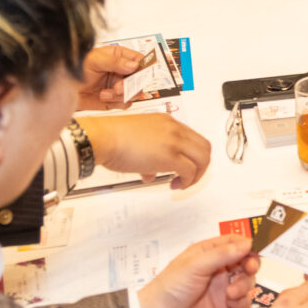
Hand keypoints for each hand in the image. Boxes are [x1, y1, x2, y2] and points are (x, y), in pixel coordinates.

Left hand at [78, 44, 146, 107]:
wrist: (64, 88)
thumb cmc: (75, 68)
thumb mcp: (95, 60)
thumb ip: (114, 62)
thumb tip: (133, 65)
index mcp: (120, 56)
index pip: (140, 60)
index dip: (142, 67)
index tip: (137, 73)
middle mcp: (122, 71)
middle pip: (141, 79)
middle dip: (131, 85)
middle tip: (118, 87)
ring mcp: (120, 86)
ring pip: (135, 93)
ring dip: (121, 95)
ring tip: (106, 93)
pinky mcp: (115, 100)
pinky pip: (126, 103)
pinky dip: (116, 102)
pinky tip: (103, 97)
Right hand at [79, 112, 212, 189]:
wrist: (103, 137)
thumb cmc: (112, 137)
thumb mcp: (136, 140)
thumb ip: (149, 153)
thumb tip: (151, 172)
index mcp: (167, 122)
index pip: (193, 138)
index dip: (192, 155)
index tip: (184, 166)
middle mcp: (174, 129)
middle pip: (204, 148)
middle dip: (200, 166)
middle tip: (188, 178)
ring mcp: (174, 141)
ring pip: (203, 158)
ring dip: (196, 175)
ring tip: (181, 184)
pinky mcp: (170, 156)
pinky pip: (190, 171)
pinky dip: (186, 181)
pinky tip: (174, 185)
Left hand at [136, 234, 259, 307]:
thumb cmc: (171, 287)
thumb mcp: (195, 265)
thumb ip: (222, 254)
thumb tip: (247, 243)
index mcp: (209, 252)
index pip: (235, 242)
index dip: (247, 245)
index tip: (254, 251)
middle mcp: (218, 269)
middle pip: (246, 261)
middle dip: (250, 265)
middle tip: (248, 269)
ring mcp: (222, 288)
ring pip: (247, 281)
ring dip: (244, 286)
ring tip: (230, 293)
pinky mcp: (225, 307)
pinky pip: (244, 301)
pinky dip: (242, 302)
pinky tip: (230, 304)